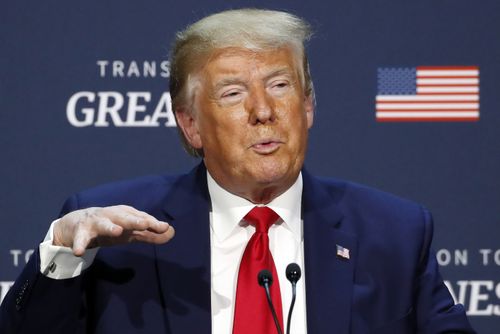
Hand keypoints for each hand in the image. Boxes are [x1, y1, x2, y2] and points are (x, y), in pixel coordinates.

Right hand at [53, 205, 174, 255]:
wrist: (78, 223)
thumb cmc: (111, 226)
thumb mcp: (131, 231)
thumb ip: (151, 234)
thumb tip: (171, 232)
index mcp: (125, 214)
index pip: (141, 217)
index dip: (151, 223)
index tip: (163, 227)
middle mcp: (112, 216)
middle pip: (124, 217)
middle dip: (134, 220)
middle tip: (144, 224)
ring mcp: (96, 223)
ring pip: (103, 224)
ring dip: (110, 227)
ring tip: (117, 231)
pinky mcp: (80, 232)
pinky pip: (80, 239)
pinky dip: (79, 244)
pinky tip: (79, 252)